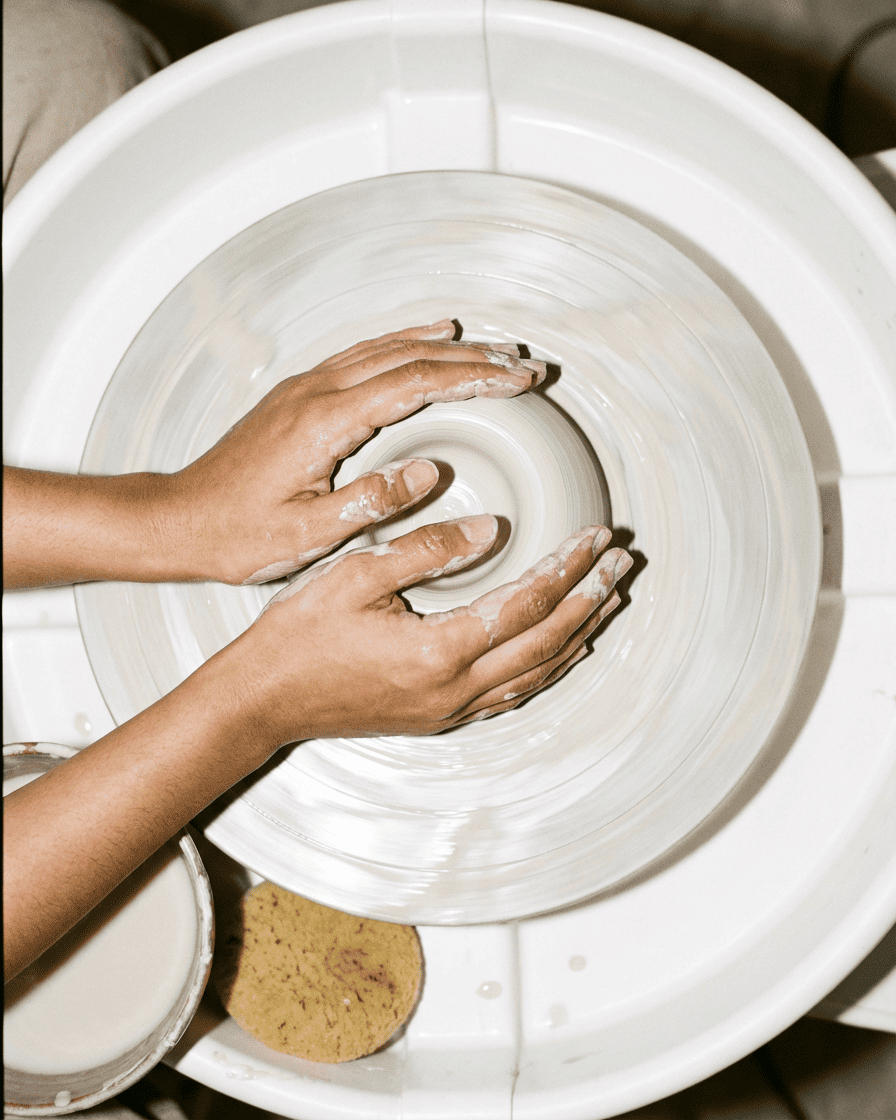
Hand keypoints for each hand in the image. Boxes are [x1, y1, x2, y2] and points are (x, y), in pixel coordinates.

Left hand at [168, 321, 545, 585]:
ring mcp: (307, 387)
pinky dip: (405, 343)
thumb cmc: (239, 534)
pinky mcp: (300, 394)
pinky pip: (364, 354)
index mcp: (324, 422)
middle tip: (525, 366)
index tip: (518, 380)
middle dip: (474, 358)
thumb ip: (371, 502)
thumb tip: (432, 472)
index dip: (473, 378)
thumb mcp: (307, 535)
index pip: (415, 384)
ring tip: (494, 352)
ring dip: (445, 347)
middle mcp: (317, 392)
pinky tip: (427, 340)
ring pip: (388, 348)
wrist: (180, 519)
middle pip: (409, 356)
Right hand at [227, 517, 632, 746]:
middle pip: (546, 641)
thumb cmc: (299, 635)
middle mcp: (454, 689)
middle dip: (589, 598)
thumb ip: (426, 548)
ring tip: (607, 599)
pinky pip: (512, 694)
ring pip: (537, 673)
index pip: (526, 601)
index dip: (568, 566)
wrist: (262, 700)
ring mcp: (449, 710)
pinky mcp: (438, 717)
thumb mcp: (356, 573)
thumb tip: (491, 530)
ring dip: (578, 633)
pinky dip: (546, 667)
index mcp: (439, 650)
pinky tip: (559, 650)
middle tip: (620, 563)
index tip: (595, 537)